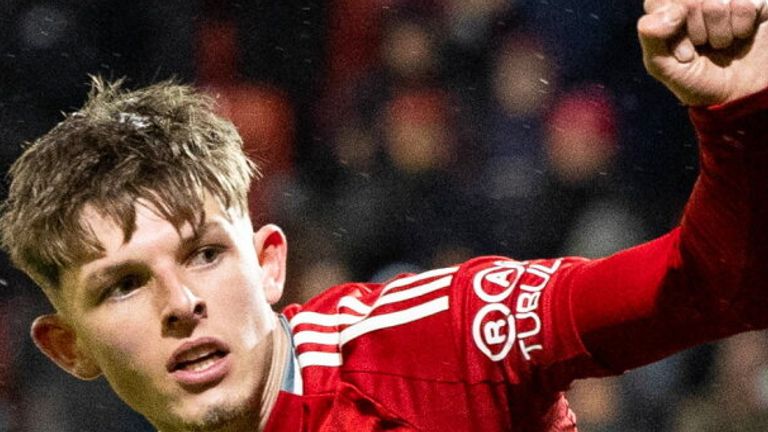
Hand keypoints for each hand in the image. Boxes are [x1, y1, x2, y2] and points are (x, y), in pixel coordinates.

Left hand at [639, 0, 767, 105]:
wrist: (739, 96)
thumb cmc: (698, 80)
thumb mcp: (663, 66)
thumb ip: (651, 37)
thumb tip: (670, 11)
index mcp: (669, 10)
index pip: (659, 2)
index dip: (669, 29)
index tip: (683, 53)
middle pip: (688, 1)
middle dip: (696, 33)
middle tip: (704, 47)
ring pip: (715, 3)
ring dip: (719, 34)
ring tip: (721, 44)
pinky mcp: (753, 0)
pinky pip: (743, 4)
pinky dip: (741, 27)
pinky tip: (741, 35)